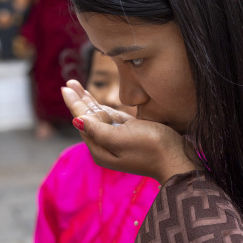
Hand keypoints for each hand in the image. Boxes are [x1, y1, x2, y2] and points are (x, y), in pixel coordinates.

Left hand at [62, 80, 196, 184]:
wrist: (177, 159)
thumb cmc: (150, 147)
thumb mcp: (121, 138)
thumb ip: (98, 130)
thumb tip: (76, 120)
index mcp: (100, 148)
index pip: (82, 120)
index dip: (74, 102)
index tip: (65, 86)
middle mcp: (106, 145)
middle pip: (89, 118)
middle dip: (79, 99)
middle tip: (69, 82)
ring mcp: (118, 140)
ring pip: (100, 117)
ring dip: (89, 102)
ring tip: (78, 87)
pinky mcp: (131, 134)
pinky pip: (112, 119)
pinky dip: (104, 109)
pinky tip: (96, 102)